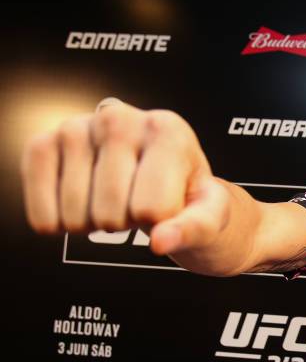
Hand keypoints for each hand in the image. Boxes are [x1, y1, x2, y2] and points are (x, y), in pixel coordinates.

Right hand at [21, 97, 230, 255]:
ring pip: (77, 217)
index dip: (161, 221)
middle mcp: (120, 118)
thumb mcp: (208, 213)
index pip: (152, 210)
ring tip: (113, 198)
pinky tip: (79, 205)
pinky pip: (40, 207)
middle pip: (111, 216)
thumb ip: (193, 229)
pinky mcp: (44, 144)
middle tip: (137, 202)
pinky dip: (56, 222)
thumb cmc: (186, 194)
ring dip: (95, 224)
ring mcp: (77, 127)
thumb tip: (161, 242)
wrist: (155, 175)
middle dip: (127, 224)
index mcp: (168, 130)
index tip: (168, 201)